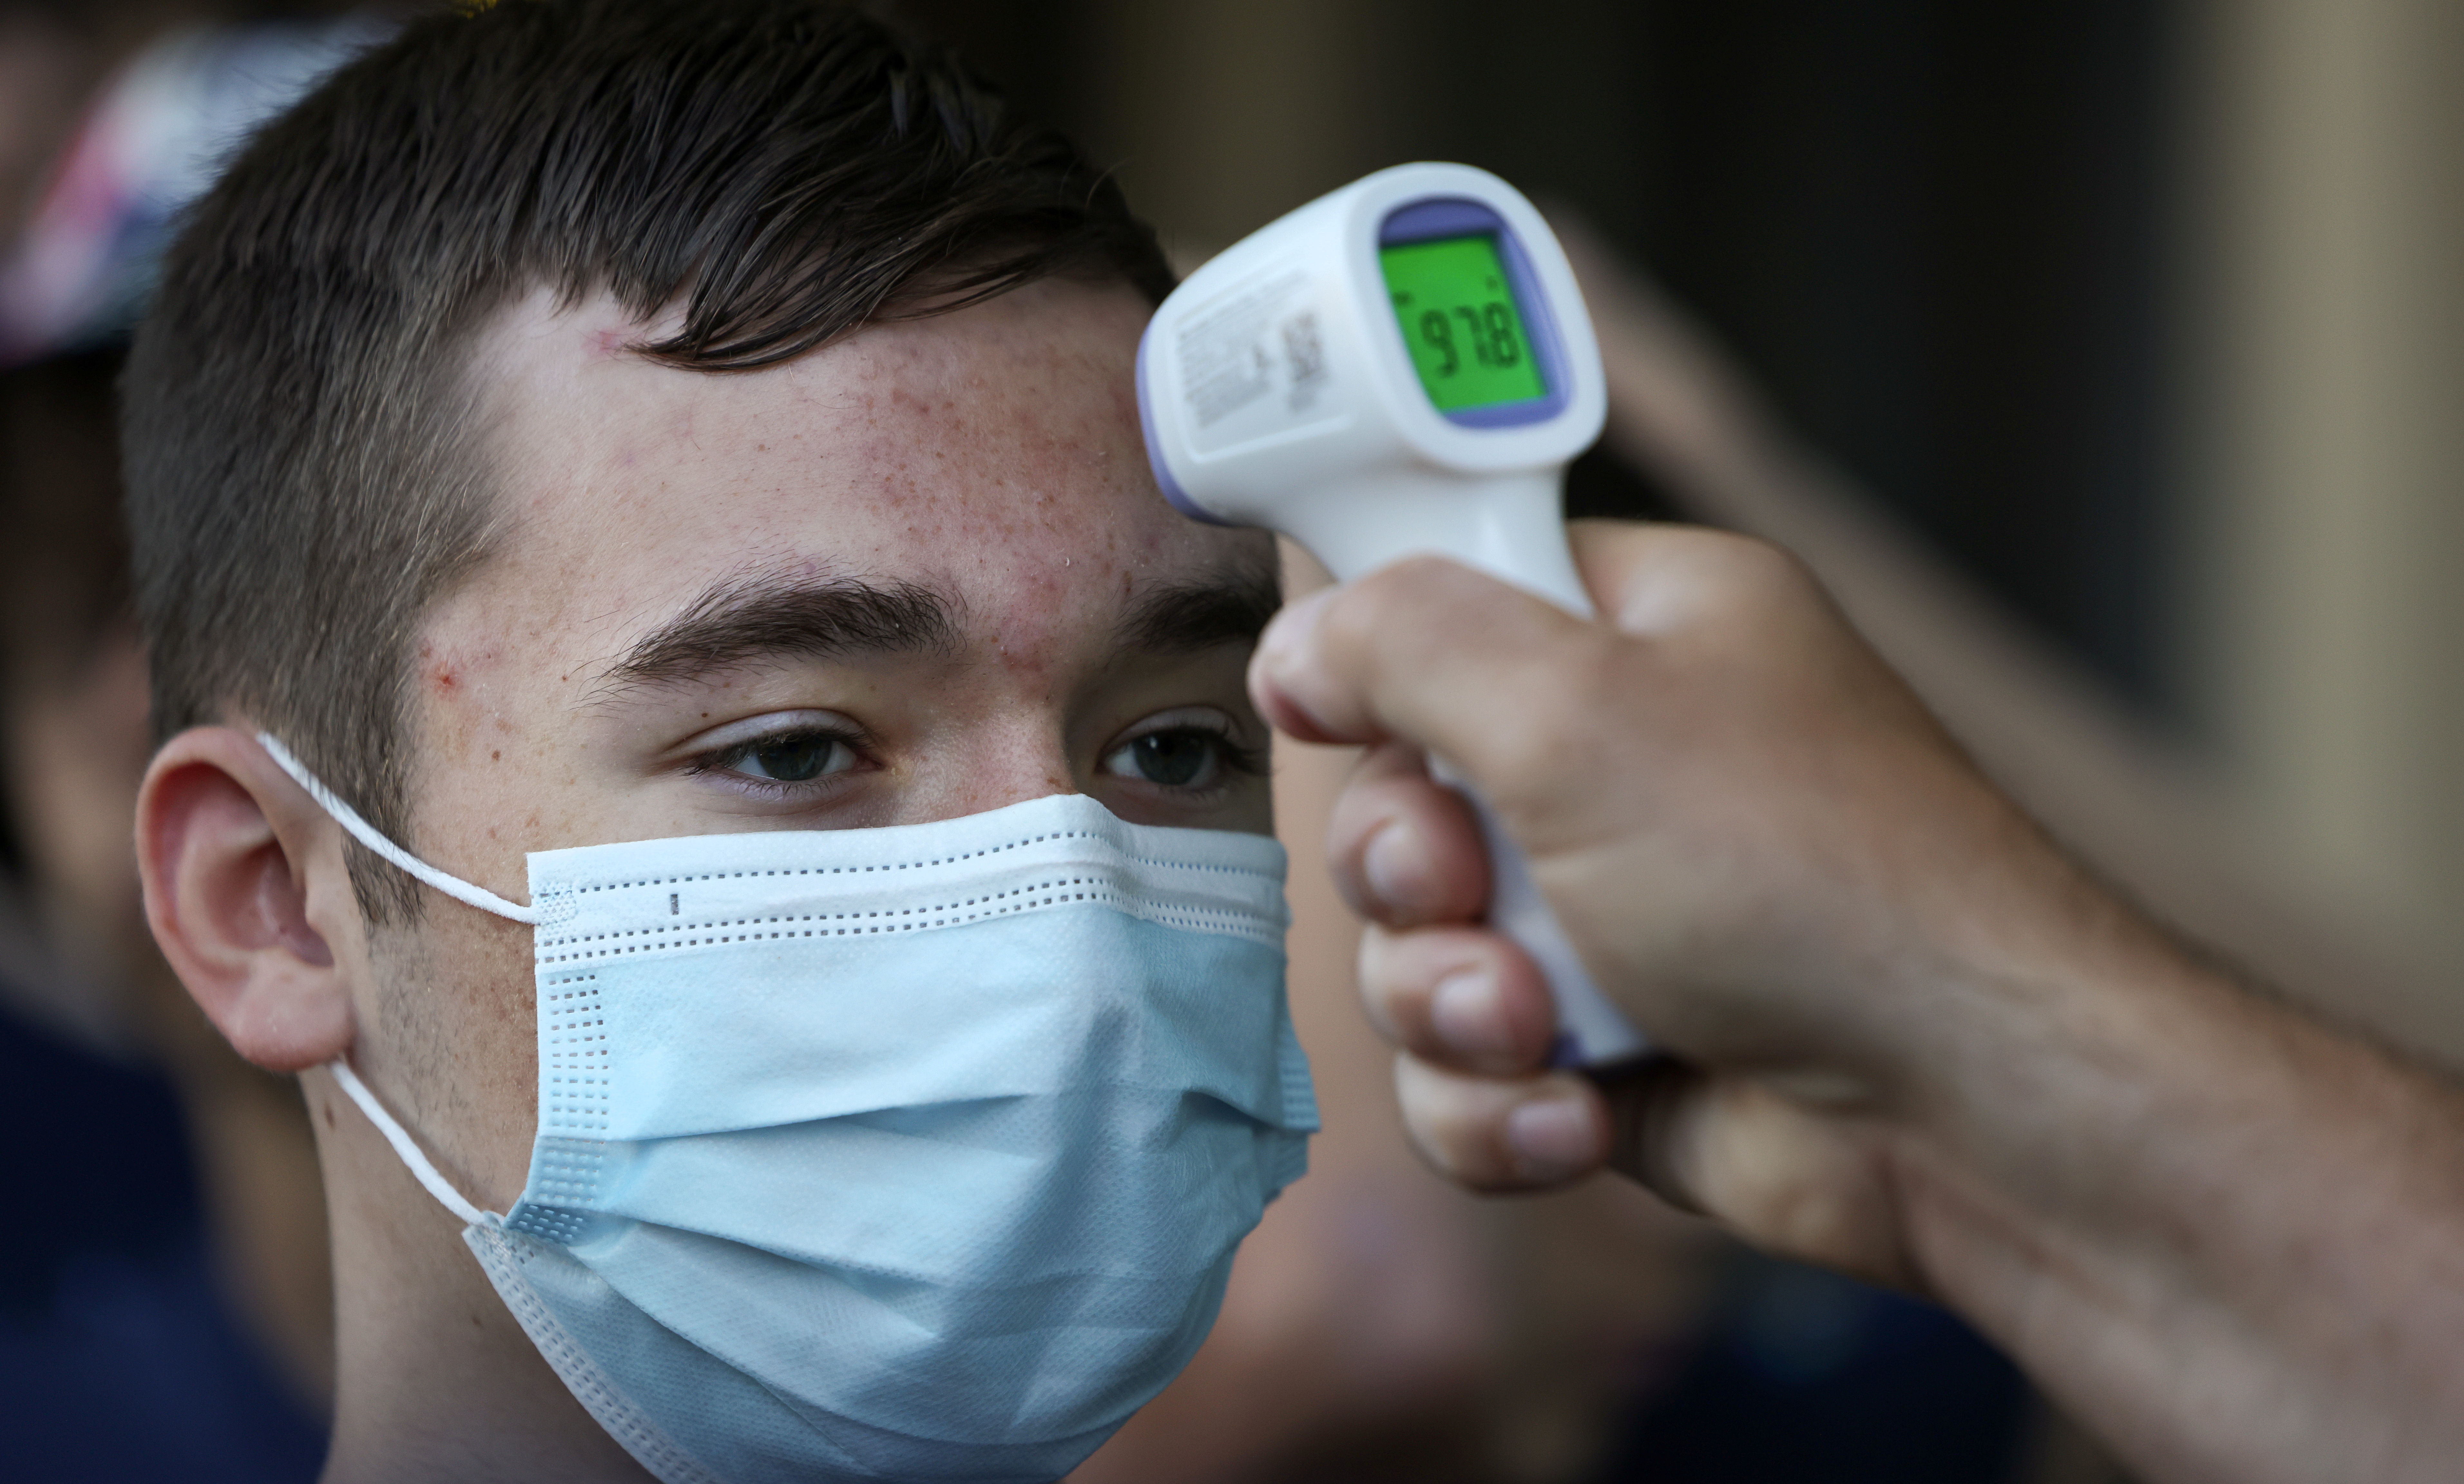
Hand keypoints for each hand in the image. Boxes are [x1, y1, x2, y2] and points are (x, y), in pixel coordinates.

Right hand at [1249, 520, 2162, 1290]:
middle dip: (1409, 876)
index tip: (1329, 710)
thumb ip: (1411, 642)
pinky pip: (1471, 1072)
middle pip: (1401, 797)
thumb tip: (1302, 641)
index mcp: (1641, 634)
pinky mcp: (1607, 1046)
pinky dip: (1503, 1105)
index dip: (1369, 660)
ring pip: (1420, 953)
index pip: (1447, 604)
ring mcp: (1613, 914)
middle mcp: (1625, 765)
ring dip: (1452, 1006)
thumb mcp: (1580, 707)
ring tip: (1543, 1030)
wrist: (1963, 1109)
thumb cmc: (1811, 876)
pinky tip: (1583, 1112)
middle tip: (1466, 892)